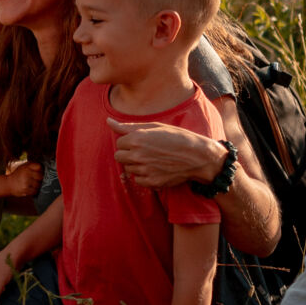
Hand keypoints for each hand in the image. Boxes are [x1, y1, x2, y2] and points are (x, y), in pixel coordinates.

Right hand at [3, 159, 44, 198]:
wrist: (8, 184)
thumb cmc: (18, 175)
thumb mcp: (23, 167)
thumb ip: (32, 166)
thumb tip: (43, 167)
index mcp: (26, 167)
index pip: (39, 167)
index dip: (40, 170)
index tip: (39, 172)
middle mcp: (26, 173)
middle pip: (41, 177)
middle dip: (39, 179)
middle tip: (36, 180)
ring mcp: (26, 182)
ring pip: (38, 185)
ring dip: (37, 186)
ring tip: (32, 185)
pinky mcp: (25, 189)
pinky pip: (35, 191)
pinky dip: (34, 191)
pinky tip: (30, 189)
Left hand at [109, 119, 226, 188]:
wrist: (197, 156)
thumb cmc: (177, 137)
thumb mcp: (154, 127)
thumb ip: (128, 126)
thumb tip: (108, 122)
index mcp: (136, 139)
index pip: (119, 143)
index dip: (129, 142)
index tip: (142, 142)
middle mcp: (138, 155)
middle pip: (119, 157)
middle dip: (129, 154)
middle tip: (145, 151)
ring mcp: (144, 170)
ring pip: (129, 169)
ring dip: (137, 165)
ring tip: (153, 159)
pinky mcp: (151, 182)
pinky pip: (138, 180)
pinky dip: (144, 176)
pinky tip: (156, 169)